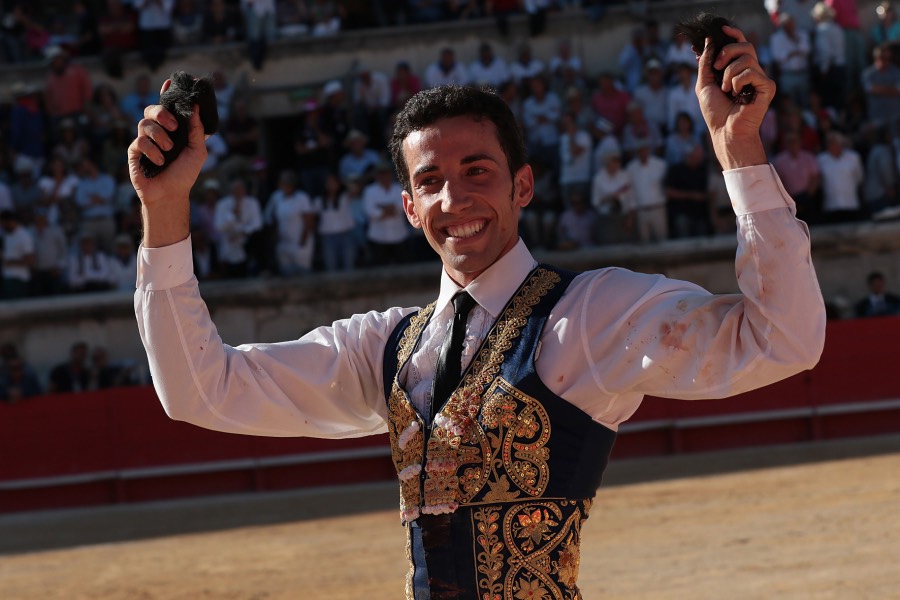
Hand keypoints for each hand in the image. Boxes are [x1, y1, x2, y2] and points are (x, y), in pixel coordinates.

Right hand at [128, 79, 207, 209]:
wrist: (170, 195)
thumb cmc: (185, 174)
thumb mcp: (198, 151)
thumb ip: (197, 130)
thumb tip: (196, 106)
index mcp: (173, 130)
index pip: (168, 107)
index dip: (167, 94)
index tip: (171, 82)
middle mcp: (157, 132)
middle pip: (151, 109)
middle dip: (162, 113)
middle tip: (173, 126)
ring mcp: (144, 141)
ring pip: (144, 123)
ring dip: (160, 136)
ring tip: (169, 150)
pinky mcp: (134, 152)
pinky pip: (139, 141)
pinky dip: (152, 151)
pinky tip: (160, 161)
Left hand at [696, 25, 773, 168]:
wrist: (724, 132)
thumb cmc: (715, 112)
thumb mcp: (704, 84)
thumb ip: (706, 63)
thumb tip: (710, 41)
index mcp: (738, 70)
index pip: (740, 44)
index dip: (733, 34)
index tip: (721, 30)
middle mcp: (751, 72)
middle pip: (745, 45)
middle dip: (727, 51)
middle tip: (717, 68)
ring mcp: (761, 79)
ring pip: (746, 58)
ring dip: (729, 73)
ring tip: (726, 90)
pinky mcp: (768, 87)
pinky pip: (752, 72)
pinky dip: (739, 82)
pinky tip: (737, 94)